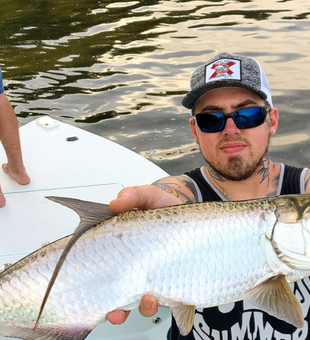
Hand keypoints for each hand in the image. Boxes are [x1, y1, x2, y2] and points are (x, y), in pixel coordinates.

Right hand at [107, 183, 180, 323]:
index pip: (105, 273)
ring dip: (145, 307)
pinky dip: (175, 304)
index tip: (97, 297)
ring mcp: (156, 274)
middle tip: (116, 312)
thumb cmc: (163, 206)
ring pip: (146, 301)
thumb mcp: (147, 196)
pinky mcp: (176, 278)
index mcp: (123, 250)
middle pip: (121, 295)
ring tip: (149, 299)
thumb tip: (115, 204)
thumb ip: (132, 196)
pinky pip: (174, 299)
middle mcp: (137, 266)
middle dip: (116, 310)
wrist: (188, 211)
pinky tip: (177, 298)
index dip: (99, 289)